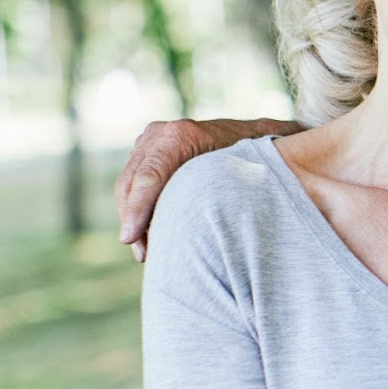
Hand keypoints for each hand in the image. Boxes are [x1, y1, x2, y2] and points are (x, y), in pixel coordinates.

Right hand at [115, 117, 299, 259]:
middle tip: (143, 255)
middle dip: (132, 221)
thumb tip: (260, 200)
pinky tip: (148, 235)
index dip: (137, 210)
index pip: (149, 176)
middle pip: (131, 184)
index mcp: (181, 135)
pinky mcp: (145, 151)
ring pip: (127, 186)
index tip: (131, 239)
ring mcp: (149, 140)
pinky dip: (136, 209)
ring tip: (146, 251)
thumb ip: (244, 182)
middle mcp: (160, 133)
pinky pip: (132, 184)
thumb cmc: (257, 156)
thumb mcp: (252, 166)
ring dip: (132, 218)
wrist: (255, 136)